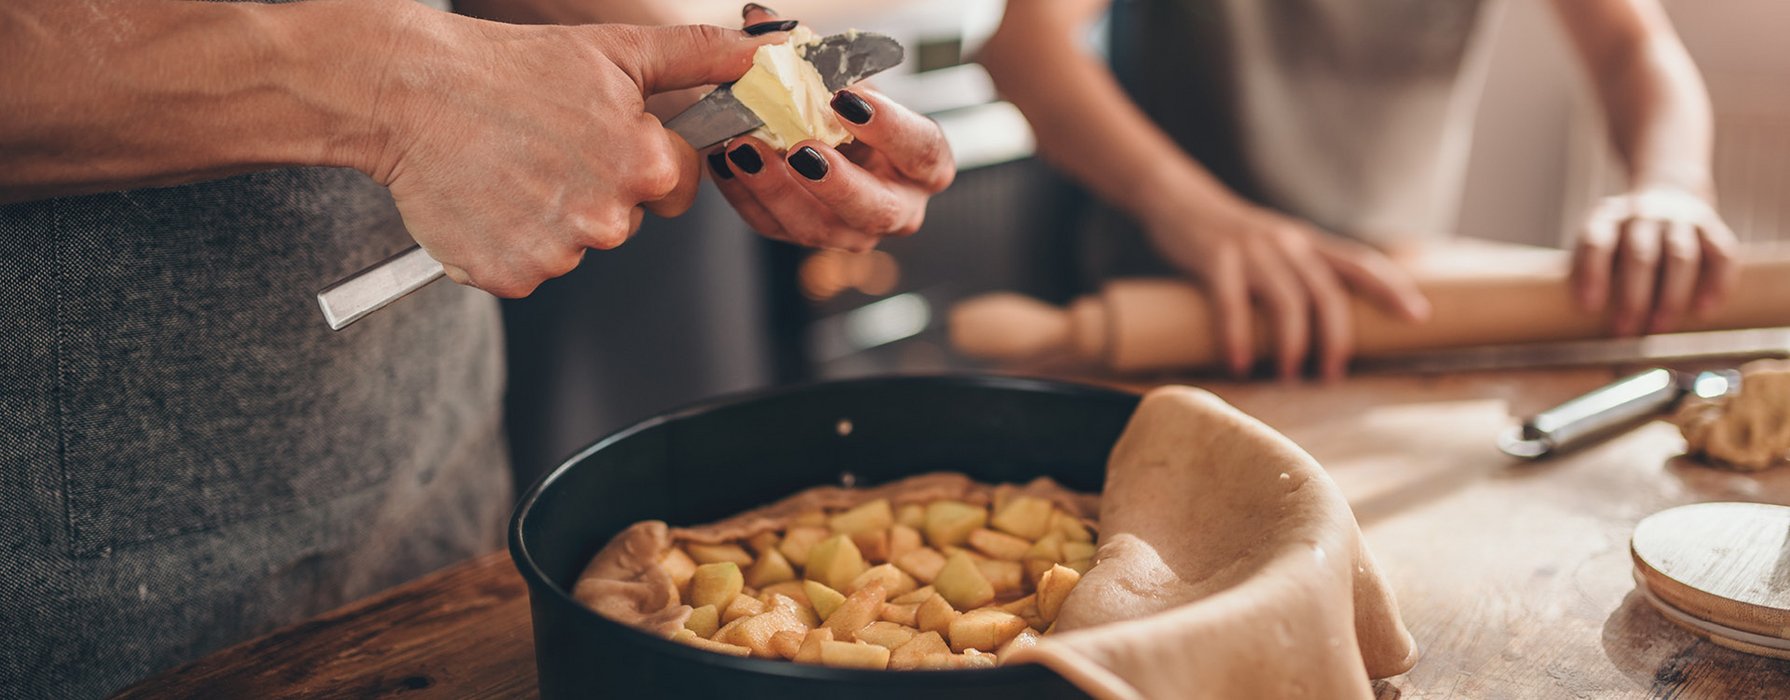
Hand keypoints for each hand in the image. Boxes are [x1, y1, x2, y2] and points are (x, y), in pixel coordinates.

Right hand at [363, 7, 781, 296]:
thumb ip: (700, 57)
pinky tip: (488, 198)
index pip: (676, 187)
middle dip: (595, 189)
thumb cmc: (513, 67)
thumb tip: (765, 51)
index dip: (642, 159)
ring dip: (548, 216)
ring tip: (510, 167)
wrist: (411, 91)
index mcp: (645, 166)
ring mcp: (558, 252)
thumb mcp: (618, 51)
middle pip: (625, 221)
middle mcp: (608, 219)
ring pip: (573, 246)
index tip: (599, 138)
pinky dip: (507, 242)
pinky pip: (526, 269)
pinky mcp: (510, 276)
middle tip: (545, 146)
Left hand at [703, 5, 954, 251]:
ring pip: (822, 229)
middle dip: (837, 183)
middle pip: (877, 209)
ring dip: (779, 191)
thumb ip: (809, 53)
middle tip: (800, 150)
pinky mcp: (808, 236)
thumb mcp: (840, 78)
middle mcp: (897, 205)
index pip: (922, 149)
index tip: (845, 100)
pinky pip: (776, 226)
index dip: (889, 128)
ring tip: (745, 151)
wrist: (823, 139)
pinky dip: (746, 195)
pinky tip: (725, 163)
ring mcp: (853, 230)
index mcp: (922, 162)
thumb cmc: (846, 108)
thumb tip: (760, 20)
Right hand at [1145, 201, 1430, 379]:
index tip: (1418, 317)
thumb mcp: (1275, 245)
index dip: (1392, 287)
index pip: (1360, 263)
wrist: (1176, 199)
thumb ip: (1300, 272)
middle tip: (1331, 376)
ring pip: (1287, 300)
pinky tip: (1239, 365)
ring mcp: (1251, 248)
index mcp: (1307, 241)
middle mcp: (1287, 242)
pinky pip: (1231, 303)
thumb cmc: (1229, 237)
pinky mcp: (1215, 257)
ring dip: (1292, 345)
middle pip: (1327, 292)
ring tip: (1288, 376)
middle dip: (1336, 338)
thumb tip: (1326, 321)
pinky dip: (1239, 337)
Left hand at [1570, 187, 1736, 334]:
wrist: (1669, 192)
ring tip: (1659, 328)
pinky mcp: (1712, 227)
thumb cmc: (1621, 237)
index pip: (1596, 242)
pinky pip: (1721, 255)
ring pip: (1680, 256)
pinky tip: (1704, 311)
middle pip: (1639, 254)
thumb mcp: (1598, 241)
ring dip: (1671, 296)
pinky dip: (1716, 283)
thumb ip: (1587, 271)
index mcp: (1606, 217)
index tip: (1589, 307)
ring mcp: (1680, 218)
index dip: (1592, 274)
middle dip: (1632, 297)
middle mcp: (1643, 213)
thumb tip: (1578, 323)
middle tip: (1625, 331)